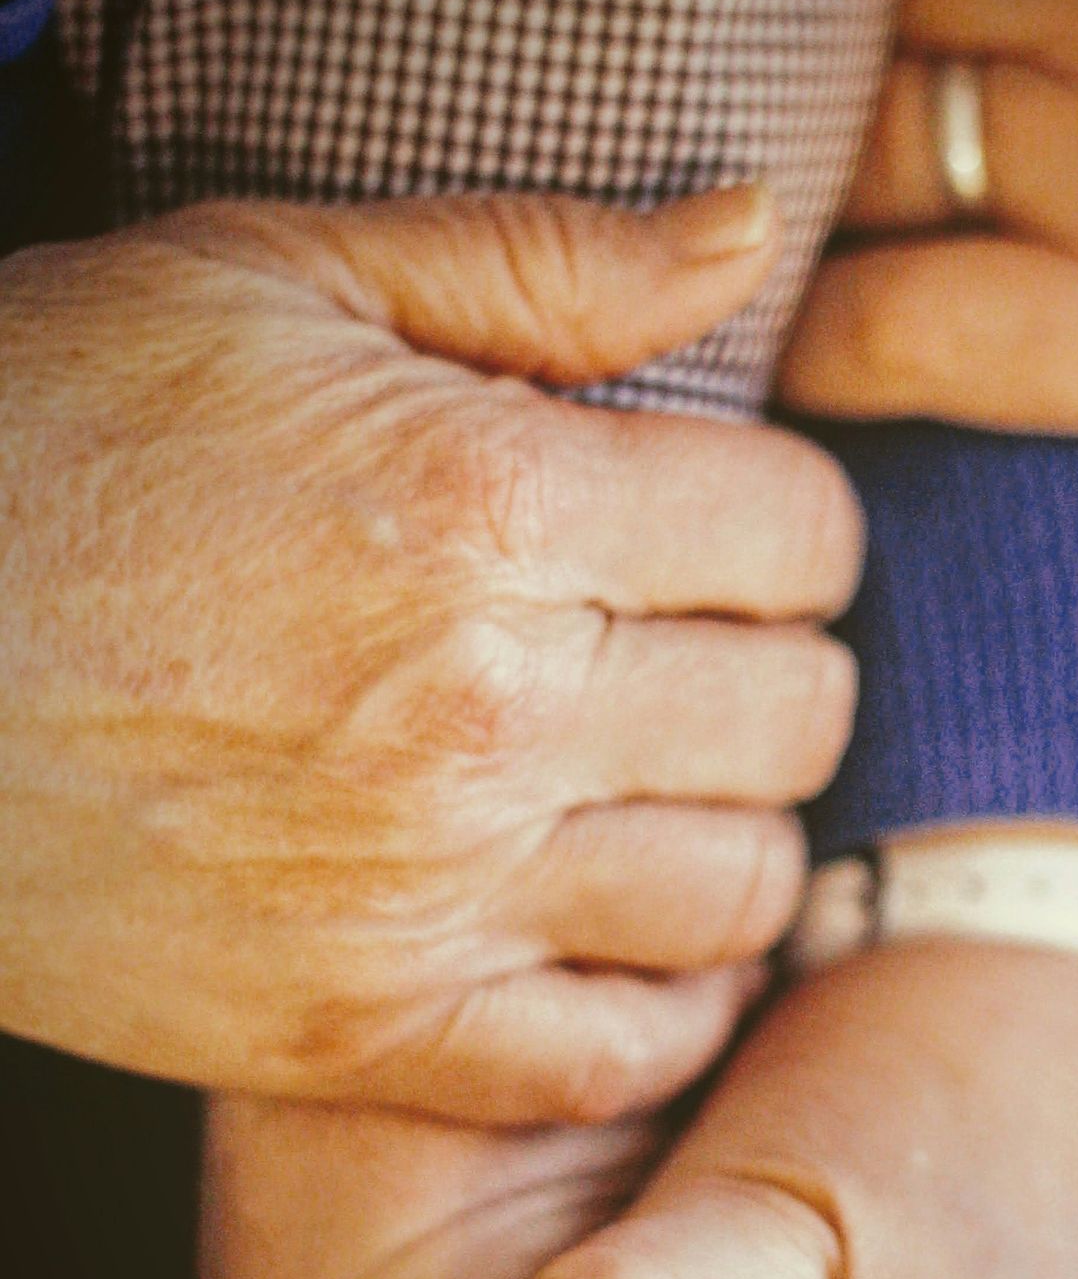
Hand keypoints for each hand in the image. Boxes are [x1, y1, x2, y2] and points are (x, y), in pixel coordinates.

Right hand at [0, 186, 862, 1115]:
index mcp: (487, 504)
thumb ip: (536, 260)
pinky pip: (616, 1052)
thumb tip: (752, 225)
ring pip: (741, 887)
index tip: (723, 520)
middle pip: (798, 711)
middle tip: (699, 640)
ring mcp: (426, 893)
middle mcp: (487, 712)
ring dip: (735, 822)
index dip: (783, 515)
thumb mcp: (259, 273)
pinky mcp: (358, 1033)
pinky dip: (663, 998)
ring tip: (668, 777)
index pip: (799, 530)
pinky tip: (625, 926)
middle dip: (776, 657)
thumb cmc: (28, 433)